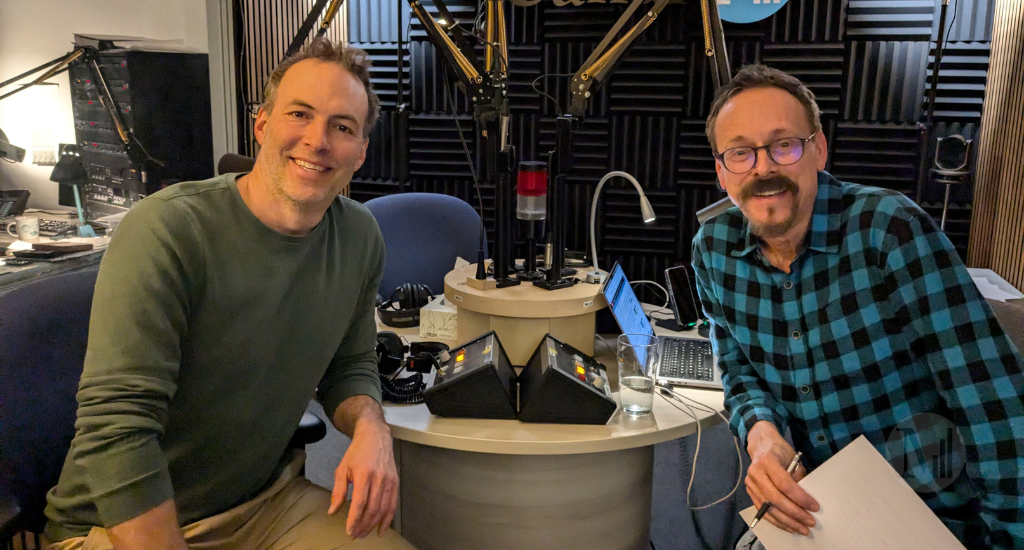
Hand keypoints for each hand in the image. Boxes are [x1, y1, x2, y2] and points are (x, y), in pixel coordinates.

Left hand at [328, 414, 398, 537]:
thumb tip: (332, 511)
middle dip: (363, 525)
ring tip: (364, 534)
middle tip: (355, 535)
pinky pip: (393, 505)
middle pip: (372, 508)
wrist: (375, 436)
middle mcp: (378, 478)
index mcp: (363, 474)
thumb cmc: (357, 452)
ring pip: (383, 509)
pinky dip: (388, 520)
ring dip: (373, 525)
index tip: (349, 531)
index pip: (359, 502)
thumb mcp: (342, 468)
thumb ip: (338, 491)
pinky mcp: (395, 482)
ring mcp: (389, 481)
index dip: (354, 519)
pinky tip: (381, 530)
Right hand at [745, 421, 819, 534]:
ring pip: (767, 508)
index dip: (800, 498)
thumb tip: (807, 502)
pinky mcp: (749, 491)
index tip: (815, 507)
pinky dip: (776, 521)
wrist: (761, 445)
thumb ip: (798, 479)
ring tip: (801, 529)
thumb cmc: (781, 451)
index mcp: (767, 461)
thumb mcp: (794, 459)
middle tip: (810, 523)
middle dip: (794, 513)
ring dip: (786, 521)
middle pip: (775, 499)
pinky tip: (788, 526)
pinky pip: (762, 510)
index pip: (784, 484)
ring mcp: (750, 483)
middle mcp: (756, 472)